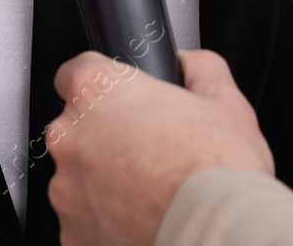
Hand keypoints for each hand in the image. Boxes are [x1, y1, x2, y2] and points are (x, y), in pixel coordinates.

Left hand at [45, 49, 273, 245]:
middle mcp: (71, 138)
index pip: (76, 71)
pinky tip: (142, 218)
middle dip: (106, 136)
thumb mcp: (226, 101)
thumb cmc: (218, 173)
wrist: (218, 234)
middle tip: (149, 149)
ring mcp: (66, 190)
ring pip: (78, 177)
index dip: (105, 85)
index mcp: (98, 92)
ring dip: (104, 181)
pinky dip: (106, 220)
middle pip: (77, 127)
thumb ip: (199, 68)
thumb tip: (191, 64)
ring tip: (150, 190)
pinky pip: (84, 220)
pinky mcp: (73, 234)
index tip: (124, 99)